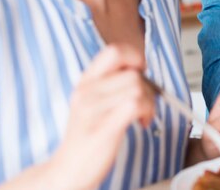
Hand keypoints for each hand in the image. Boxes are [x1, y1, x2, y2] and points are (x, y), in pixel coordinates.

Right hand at [46, 44, 154, 189]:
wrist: (69, 169)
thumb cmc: (88, 135)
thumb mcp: (94, 100)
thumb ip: (111, 82)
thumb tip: (140, 69)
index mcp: (86, 81)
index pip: (114, 51)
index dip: (135, 56)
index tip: (141, 71)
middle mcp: (86, 91)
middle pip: (133, 73)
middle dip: (148, 87)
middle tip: (144, 101)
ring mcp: (92, 109)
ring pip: (138, 88)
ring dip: (149, 103)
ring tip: (142, 115)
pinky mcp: (103, 127)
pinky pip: (135, 105)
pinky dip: (147, 112)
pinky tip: (142, 122)